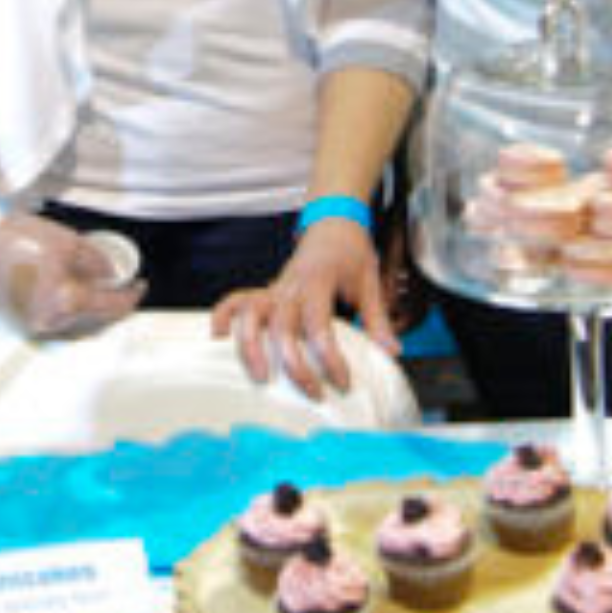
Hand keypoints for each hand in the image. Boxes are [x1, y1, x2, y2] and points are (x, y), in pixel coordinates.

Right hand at [0, 212, 143, 340]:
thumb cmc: (20, 239)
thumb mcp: (70, 242)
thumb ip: (98, 263)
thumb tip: (112, 277)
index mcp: (64, 301)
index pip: (111, 306)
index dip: (130, 296)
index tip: (138, 286)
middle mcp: (49, 320)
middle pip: (95, 321)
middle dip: (112, 305)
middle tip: (122, 290)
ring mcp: (34, 325)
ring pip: (76, 325)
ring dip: (92, 311)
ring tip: (99, 291)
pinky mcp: (21, 324)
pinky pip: (56, 323)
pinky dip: (70, 313)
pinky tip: (74, 296)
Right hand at [212, 219, 397, 398]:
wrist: (333, 221)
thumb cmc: (351, 250)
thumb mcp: (370, 282)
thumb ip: (377, 319)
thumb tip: (391, 351)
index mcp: (320, 282)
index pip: (318, 324)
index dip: (328, 357)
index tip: (342, 381)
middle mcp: (291, 285)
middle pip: (281, 326)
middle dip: (293, 363)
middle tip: (311, 392)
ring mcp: (275, 287)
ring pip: (250, 314)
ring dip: (250, 346)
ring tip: (260, 377)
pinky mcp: (266, 291)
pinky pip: (236, 300)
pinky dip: (223, 316)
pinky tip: (220, 338)